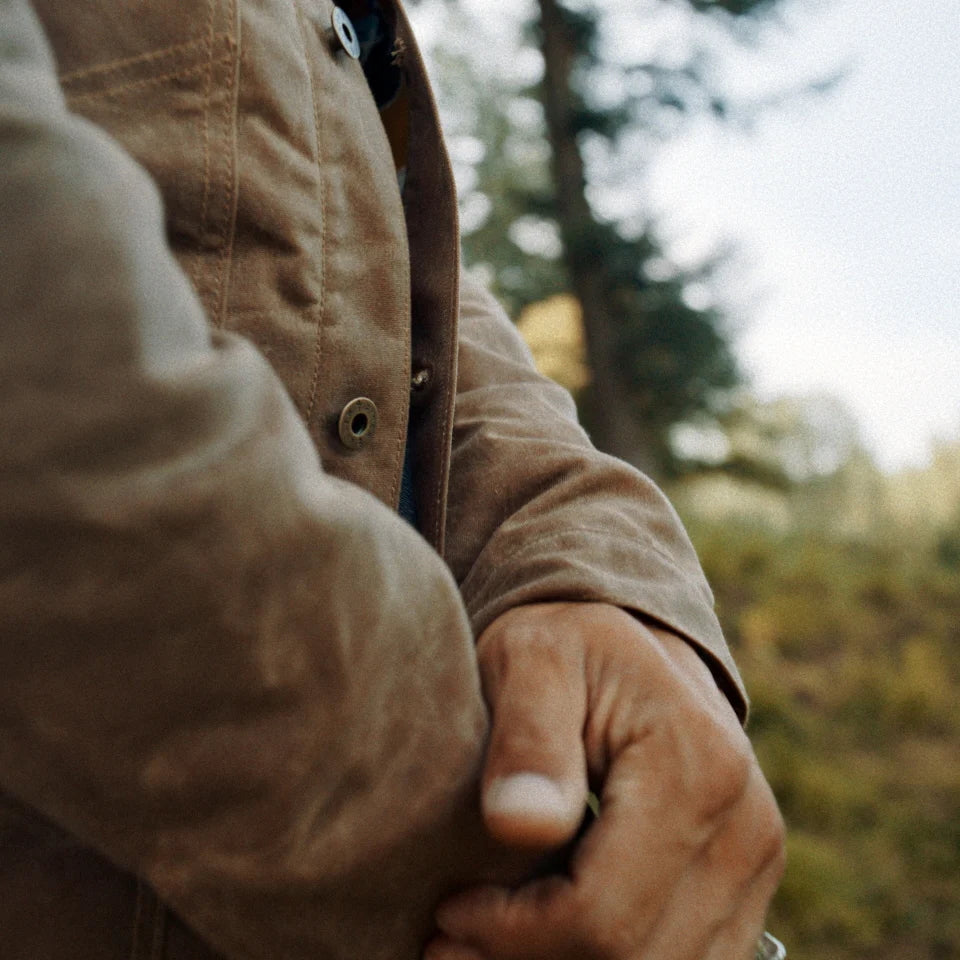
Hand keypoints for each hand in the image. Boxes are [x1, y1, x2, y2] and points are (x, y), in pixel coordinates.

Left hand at [425, 602, 784, 959]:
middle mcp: (746, 824)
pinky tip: (545, 932)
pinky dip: (610, 958)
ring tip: (488, 940)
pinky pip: (684, 957)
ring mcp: (755, 860)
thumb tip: (519, 826)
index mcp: (698, 766)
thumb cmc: (568, 643)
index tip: (450, 911)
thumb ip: (528, 737)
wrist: (631, 639)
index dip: (516, 933)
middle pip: (636, 957)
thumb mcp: (532, 661)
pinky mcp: (745, 880)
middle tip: (450, 939)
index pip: (603, 911)